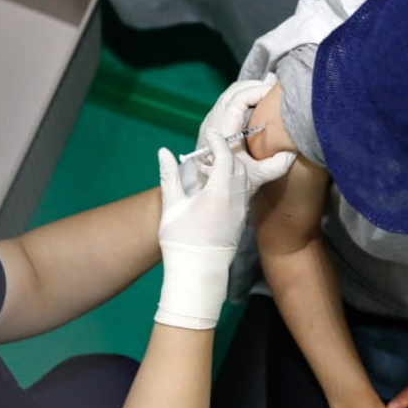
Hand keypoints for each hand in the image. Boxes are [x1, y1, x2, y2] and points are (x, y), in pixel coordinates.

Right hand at [155, 130, 247, 329]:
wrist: (196, 273)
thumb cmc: (180, 240)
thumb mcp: (171, 205)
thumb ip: (169, 176)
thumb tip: (163, 152)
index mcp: (219, 193)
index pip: (226, 157)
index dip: (219, 142)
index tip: (210, 134)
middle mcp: (236, 200)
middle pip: (239, 166)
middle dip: (226, 154)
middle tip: (207, 152)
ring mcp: (242, 211)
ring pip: (244, 179)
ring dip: (231, 168)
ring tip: (210, 169)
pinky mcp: (242, 220)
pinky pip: (243, 192)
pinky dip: (234, 182)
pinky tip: (216, 186)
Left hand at [196, 78, 295, 193]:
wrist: (210, 189)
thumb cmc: (233, 182)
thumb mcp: (259, 176)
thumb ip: (278, 164)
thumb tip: (294, 148)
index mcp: (224, 131)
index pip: (238, 99)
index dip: (256, 91)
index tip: (274, 92)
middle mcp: (214, 122)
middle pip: (233, 91)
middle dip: (255, 85)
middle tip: (275, 88)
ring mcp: (211, 121)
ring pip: (230, 94)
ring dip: (249, 90)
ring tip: (268, 93)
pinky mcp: (213, 123)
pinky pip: (228, 102)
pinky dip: (243, 98)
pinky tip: (258, 103)